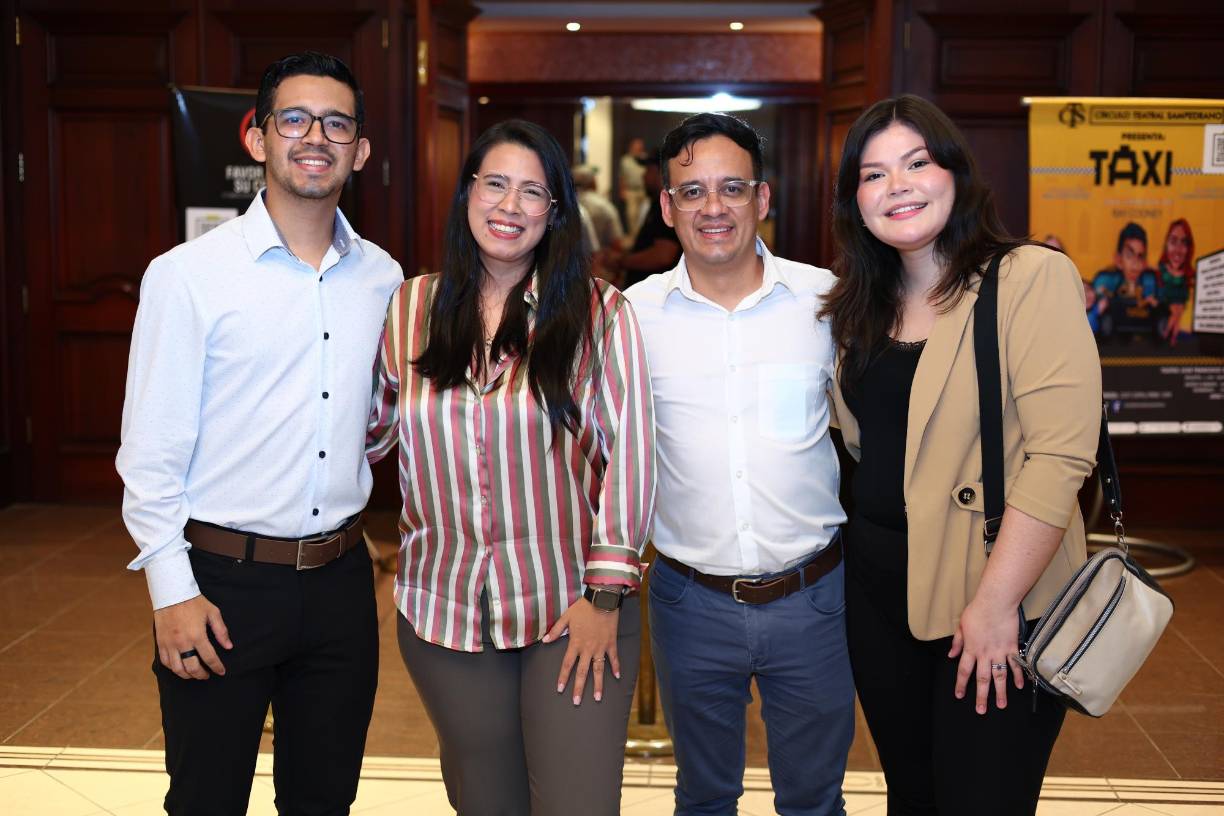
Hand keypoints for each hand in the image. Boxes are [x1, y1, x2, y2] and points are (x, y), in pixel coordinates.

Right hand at [153, 595, 232, 679]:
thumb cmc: (194, 602)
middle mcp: (182, 643)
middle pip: (192, 668)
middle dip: (201, 675)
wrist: (171, 594)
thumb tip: (229, 646)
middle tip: (207, 675)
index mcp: (197, 636)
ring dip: (187, 675)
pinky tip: (180, 667)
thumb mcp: (212, 613)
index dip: (217, 667)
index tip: (221, 672)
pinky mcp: (160, 643)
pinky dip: (173, 668)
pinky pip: (165, 662)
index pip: (210, 658)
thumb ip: (221, 631)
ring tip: (194, 674)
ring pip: (177, 669)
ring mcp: (169, 644)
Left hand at [542, 593, 620, 705]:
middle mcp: (587, 648)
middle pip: (582, 672)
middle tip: (576, 702)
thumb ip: (556, 630)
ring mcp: (600, 647)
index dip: (563, 677)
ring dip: (597, 684)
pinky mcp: (611, 643)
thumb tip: (545, 641)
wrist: (602, 599)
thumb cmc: (583, 607)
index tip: (560, 689)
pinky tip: (617, 677)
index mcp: (575, 643)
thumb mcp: (566, 617)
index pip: (567, 664)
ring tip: (597, 698)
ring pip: (598, 669)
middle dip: (578, 688)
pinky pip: (613, 658)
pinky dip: (616, 667)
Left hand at [948, 599, 1023, 713]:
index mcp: (970, 649)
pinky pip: (1016, 665)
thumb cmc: (977, 611)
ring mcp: (1000, 652)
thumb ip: (957, 642)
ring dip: (1000, 692)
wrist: (996, 602)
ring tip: (1001, 705)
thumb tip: (951, 654)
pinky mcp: (1012, 647)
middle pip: (982, 679)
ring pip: (999, 676)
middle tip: (981, 710)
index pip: (964, 671)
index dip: (961, 684)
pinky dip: (1019, 676)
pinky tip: (1020, 686)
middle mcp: (985, 654)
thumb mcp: (961, 625)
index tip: (959, 696)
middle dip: (981, 696)